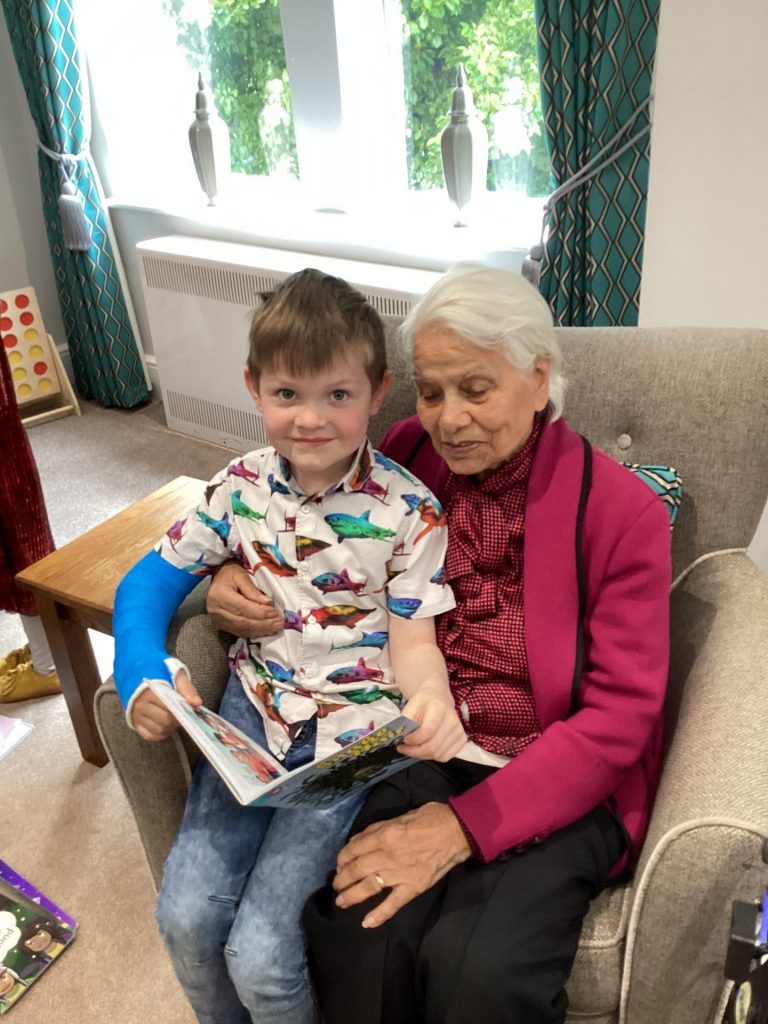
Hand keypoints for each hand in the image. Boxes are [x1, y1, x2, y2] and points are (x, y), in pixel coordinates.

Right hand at [132, 671, 200, 741]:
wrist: (140, 676)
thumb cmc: (160, 676)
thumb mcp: (175, 676)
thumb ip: (187, 688)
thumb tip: (197, 703)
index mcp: (148, 693)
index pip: (168, 708)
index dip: (181, 710)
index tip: (188, 709)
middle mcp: (140, 706)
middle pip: (164, 721)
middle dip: (177, 720)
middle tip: (184, 715)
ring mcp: (136, 717)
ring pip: (158, 730)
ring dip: (170, 727)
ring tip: (176, 718)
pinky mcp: (136, 725)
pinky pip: (151, 736)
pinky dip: (161, 733)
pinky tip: (167, 725)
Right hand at [207, 561, 282, 636]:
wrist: (219, 578)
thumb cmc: (231, 573)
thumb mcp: (242, 575)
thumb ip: (253, 590)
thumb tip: (268, 603)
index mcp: (219, 595)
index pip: (242, 607)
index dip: (260, 612)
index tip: (275, 613)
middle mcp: (216, 610)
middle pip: (242, 622)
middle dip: (263, 624)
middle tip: (279, 623)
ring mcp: (217, 620)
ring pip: (241, 629)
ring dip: (261, 630)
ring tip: (276, 628)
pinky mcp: (221, 625)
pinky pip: (239, 632)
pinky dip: (254, 633)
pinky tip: (266, 631)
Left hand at [333, 802, 471, 927]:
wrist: (457, 831)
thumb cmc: (430, 818)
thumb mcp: (400, 816)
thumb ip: (378, 829)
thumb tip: (358, 840)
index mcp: (385, 835)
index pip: (354, 849)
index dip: (342, 857)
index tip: (339, 863)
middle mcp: (388, 856)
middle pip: (357, 869)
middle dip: (342, 878)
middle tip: (336, 884)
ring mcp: (400, 874)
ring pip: (369, 887)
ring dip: (351, 895)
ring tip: (340, 901)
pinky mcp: (414, 887)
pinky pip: (393, 903)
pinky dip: (379, 915)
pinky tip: (366, 923)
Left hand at [398, 685, 466, 761]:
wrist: (438, 698)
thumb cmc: (422, 703)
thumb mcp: (410, 706)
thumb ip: (405, 723)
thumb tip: (401, 739)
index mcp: (439, 707)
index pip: (428, 730)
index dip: (414, 739)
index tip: (403, 739)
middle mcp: (453, 720)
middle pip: (433, 746)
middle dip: (414, 751)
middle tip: (403, 748)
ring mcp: (459, 731)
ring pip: (438, 754)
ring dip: (421, 755)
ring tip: (413, 748)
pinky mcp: (462, 740)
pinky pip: (445, 757)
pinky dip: (432, 756)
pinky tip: (425, 748)